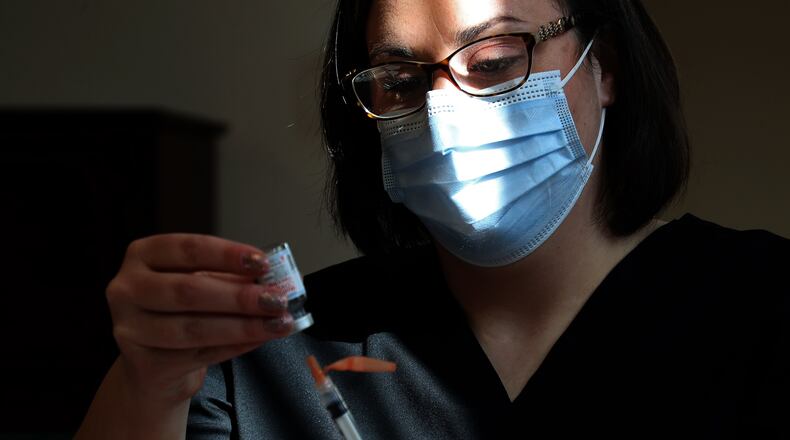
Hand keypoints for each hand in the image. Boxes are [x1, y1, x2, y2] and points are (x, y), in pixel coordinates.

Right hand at [106, 234, 292, 403]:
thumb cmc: (179, 311)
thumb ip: (228, 277)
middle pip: (189, 291)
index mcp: (142, 255)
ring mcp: (131, 328)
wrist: (154, 363)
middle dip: (239, 296)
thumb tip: (272, 279)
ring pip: (194, 328)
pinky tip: (258, 339)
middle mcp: (127, 289)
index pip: (188, 249)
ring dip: (243, 326)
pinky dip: (235, 346)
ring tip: (276, 323)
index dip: (227, 255)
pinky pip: (199, 354)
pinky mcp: (145, 363)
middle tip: (276, 299)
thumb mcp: (199, 282)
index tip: (263, 263)